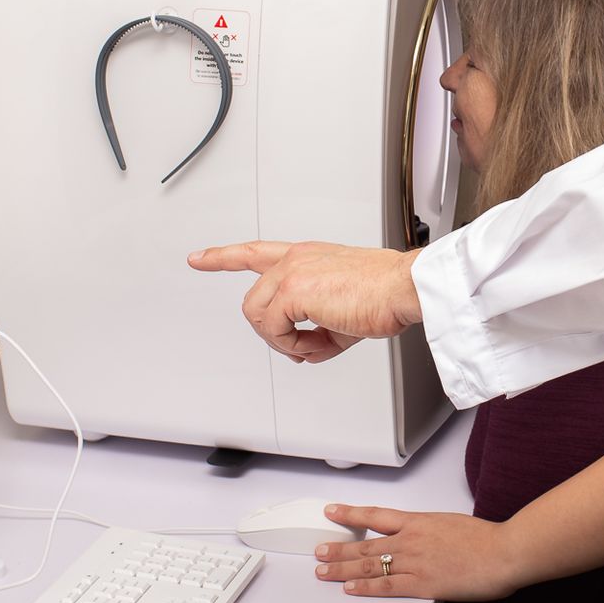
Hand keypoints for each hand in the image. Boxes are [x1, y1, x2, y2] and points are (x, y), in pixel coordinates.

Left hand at [187, 240, 422, 362]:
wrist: (404, 288)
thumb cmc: (387, 294)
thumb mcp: (345, 310)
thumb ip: (319, 327)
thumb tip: (308, 350)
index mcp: (308, 256)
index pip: (256, 252)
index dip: (223, 256)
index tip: (199, 258)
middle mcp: (296, 258)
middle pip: (254, 300)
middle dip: (273, 333)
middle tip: (303, 348)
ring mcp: (292, 272)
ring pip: (258, 316)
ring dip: (284, 342)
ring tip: (314, 346)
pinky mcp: (293, 290)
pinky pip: (274, 330)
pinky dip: (294, 346)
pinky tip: (318, 344)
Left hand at [311, 504, 524, 601]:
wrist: (503, 551)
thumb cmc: (487, 539)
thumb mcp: (452, 524)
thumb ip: (433, 531)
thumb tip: (425, 538)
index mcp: (419, 521)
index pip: (375, 515)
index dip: (350, 514)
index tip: (333, 512)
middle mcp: (411, 539)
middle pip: (365, 543)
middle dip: (338, 548)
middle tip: (319, 551)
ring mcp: (414, 561)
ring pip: (369, 565)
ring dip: (343, 569)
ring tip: (324, 571)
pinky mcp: (421, 583)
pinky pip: (386, 586)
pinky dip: (365, 588)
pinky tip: (351, 589)